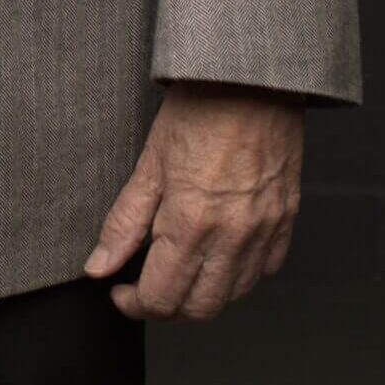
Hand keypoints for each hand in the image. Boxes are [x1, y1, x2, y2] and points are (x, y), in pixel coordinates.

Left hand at [83, 81, 303, 320]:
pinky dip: (240, 275)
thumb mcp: (149, 162)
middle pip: (200, 309)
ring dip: (203, 296)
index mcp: (191, 222)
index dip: (134, 305)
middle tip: (146, 286)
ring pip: (234, 296)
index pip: (161, 298)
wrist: (251, 76)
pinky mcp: (286, 219)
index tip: (120, 291)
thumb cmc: (200, 108)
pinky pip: (265, 270)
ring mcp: (265, 230)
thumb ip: (124, 222)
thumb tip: (98, 266)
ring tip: (180, 270)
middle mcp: (233, 235)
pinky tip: (219, 253)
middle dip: (167, 308)